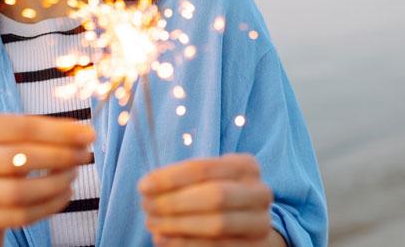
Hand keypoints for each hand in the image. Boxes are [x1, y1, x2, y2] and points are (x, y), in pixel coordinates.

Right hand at [0, 110, 94, 232]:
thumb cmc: (1, 155)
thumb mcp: (15, 136)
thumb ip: (46, 131)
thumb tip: (84, 133)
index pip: (20, 127)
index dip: (58, 133)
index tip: (88, 135)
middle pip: (16, 159)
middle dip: (58, 158)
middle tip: (84, 155)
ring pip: (17, 192)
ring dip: (54, 184)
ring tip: (73, 175)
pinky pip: (18, 216)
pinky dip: (48, 206)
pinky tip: (65, 194)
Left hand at [138, 153, 279, 246]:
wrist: (250, 223)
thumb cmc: (219, 193)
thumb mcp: (207, 179)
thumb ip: (182, 180)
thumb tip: (149, 189)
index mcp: (246, 166)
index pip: (203, 168)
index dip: (170, 178)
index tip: (143, 186)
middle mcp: (259, 192)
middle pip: (214, 196)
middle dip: (175, 203)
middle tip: (147, 207)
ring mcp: (261, 222)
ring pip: (217, 224)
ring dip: (178, 226)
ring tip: (153, 225)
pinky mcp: (257, 246)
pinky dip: (187, 244)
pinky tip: (165, 240)